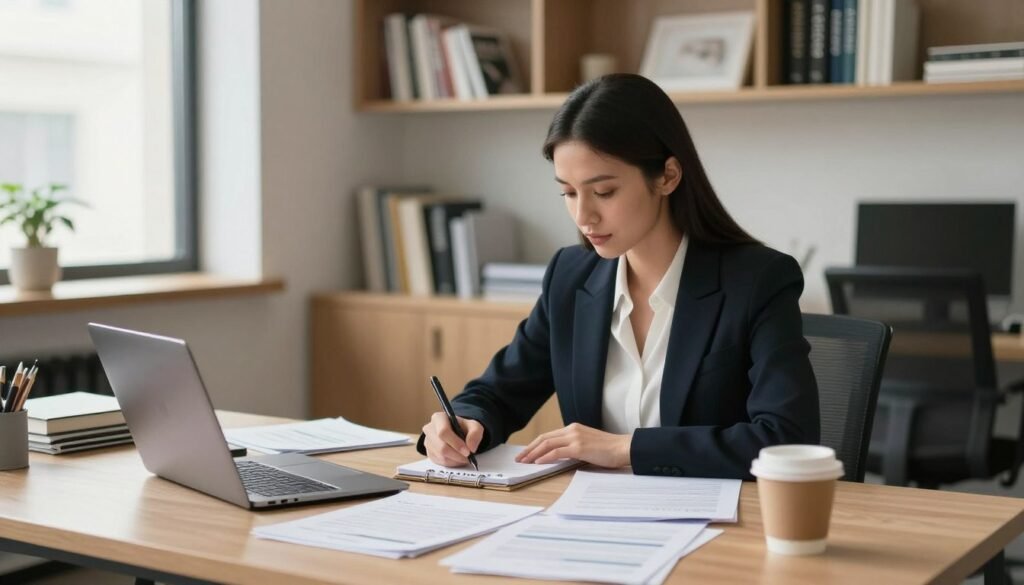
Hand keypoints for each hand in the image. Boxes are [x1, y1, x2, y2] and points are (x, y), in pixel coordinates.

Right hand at [422, 412, 483, 467]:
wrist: (457, 433)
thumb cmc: (463, 428)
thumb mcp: (474, 426)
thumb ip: (475, 433)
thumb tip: (471, 447)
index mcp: (438, 418)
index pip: (443, 432)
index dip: (456, 443)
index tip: (468, 451)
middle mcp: (429, 429)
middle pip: (441, 447)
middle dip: (457, 455)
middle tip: (468, 457)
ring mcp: (428, 442)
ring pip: (441, 456)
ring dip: (456, 460)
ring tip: (464, 456)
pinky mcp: (429, 453)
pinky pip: (440, 462)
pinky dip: (452, 463)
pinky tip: (458, 458)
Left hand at [515, 423, 631, 467]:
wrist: (623, 448)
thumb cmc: (608, 449)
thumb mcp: (587, 444)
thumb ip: (573, 447)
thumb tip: (558, 456)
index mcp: (573, 428)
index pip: (548, 435)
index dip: (534, 444)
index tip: (526, 453)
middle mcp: (572, 430)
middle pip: (544, 438)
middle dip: (529, 449)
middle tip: (519, 458)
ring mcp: (575, 437)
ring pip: (547, 444)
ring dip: (533, 453)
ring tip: (524, 462)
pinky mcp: (579, 447)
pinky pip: (557, 451)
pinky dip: (545, 457)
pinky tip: (538, 462)